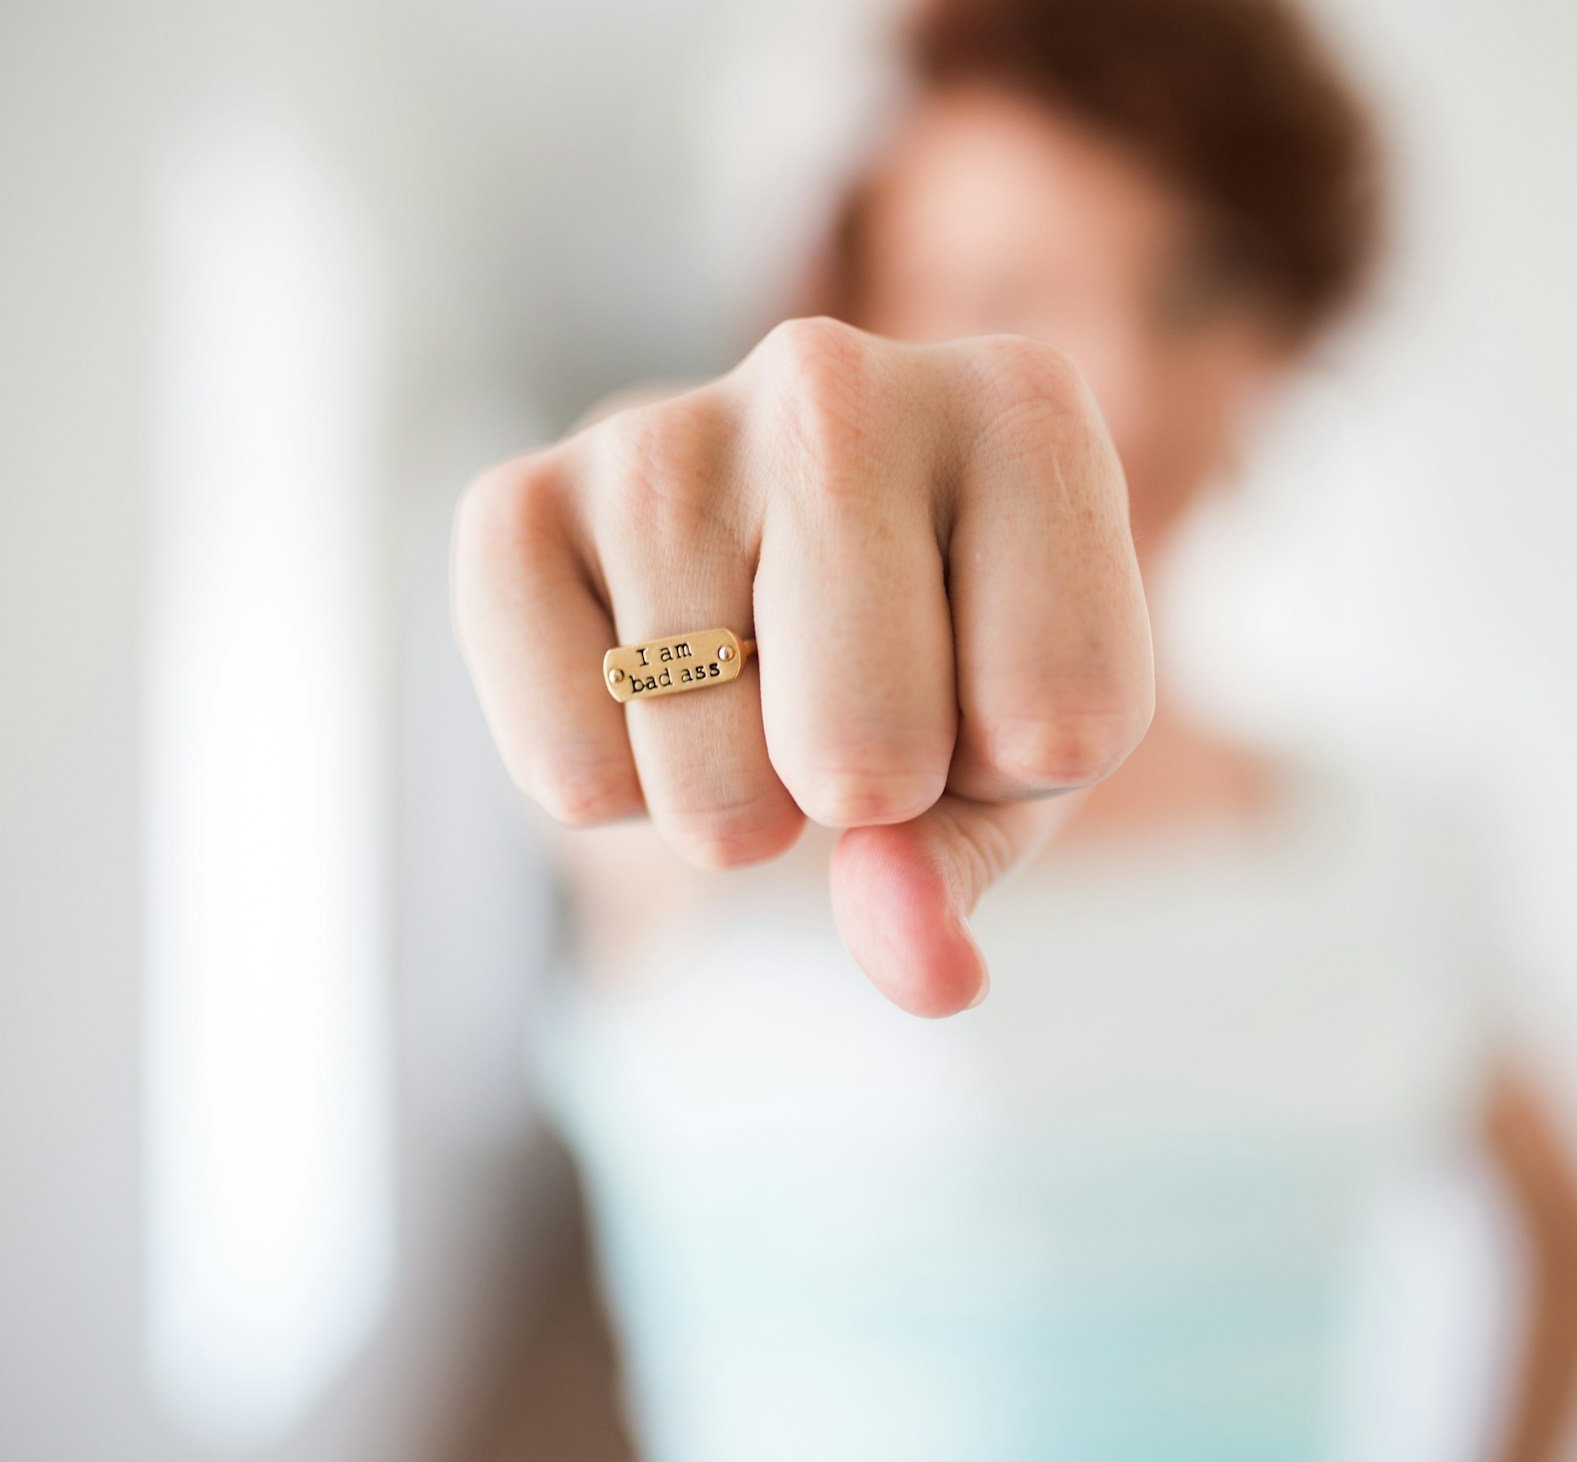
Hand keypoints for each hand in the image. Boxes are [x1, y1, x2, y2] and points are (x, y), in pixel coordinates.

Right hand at [453, 318, 1151, 1015]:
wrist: (752, 562)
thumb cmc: (927, 658)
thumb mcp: (1003, 766)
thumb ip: (973, 867)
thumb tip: (924, 966)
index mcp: (1024, 411)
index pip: (1064, 718)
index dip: (1021, 767)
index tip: (987, 682)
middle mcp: (837, 380)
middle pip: (872, 753)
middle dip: (865, 798)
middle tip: (846, 706)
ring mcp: (662, 432)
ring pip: (717, 788)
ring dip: (737, 808)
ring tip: (748, 690)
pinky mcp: (512, 503)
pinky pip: (573, 775)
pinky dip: (615, 798)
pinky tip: (648, 686)